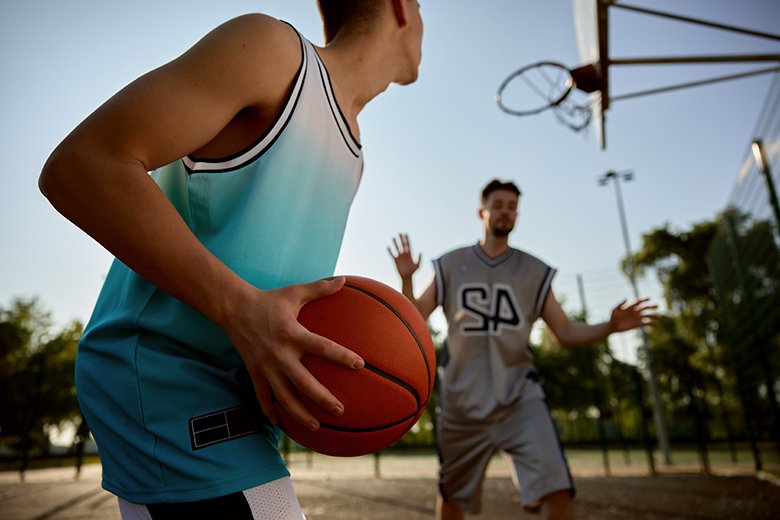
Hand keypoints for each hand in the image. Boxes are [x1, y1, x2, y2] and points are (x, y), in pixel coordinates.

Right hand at [225, 276, 363, 430]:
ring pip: (284, 396)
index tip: (360, 365)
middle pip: (303, 382)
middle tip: (340, 411)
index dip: (341, 356)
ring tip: (317, 427)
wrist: (233, 308)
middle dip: (322, 399)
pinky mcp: (254, 372)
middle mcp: (279, 353)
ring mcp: (265, 366)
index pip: (322, 347)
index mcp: (292, 333)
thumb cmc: (269, 299)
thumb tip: (345, 279)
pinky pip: (262, 396)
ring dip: (300, 413)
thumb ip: (320, 288)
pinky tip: (280, 424)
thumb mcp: (294, 292)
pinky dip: (270, 410)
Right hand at [388, 233, 420, 278]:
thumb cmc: (413, 271)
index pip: (408, 244)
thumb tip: (420, 252)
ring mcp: (399, 256)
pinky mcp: (395, 260)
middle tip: (400, 233)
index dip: (407, 239)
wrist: (407, 276)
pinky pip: (392, 254)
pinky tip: (388, 247)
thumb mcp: (418, 265)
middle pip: (402, 244)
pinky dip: (390, 251)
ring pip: (397, 248)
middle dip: (401, 239)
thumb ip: (419, 258)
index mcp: (410, 254)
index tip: (406, 234)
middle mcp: (404, 254)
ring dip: (395, 243)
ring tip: (393, 237)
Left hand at [609, 298, 658, 332]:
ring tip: (658, 318)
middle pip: (646, 307)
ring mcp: (637, 318)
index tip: (649, 298)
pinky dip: (650, 324)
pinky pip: (646, 324)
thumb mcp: (614, 310)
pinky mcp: (637, 324)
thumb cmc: (613, 317)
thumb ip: (620, 304)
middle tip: (657, 306)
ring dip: (653, 316)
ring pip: (648, 316)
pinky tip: (654, 325)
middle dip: (652, 306)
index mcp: (631, 307)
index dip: (644, 299)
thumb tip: (626, 298)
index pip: (639, 301)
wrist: (613, 326)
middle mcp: (636, 311)